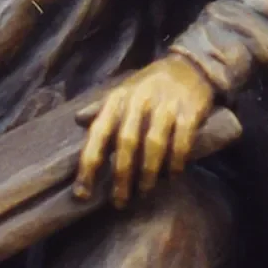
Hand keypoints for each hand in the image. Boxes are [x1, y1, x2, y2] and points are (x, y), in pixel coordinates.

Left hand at [75, 54, 219, 207]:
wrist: (190, 66)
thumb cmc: (150, 85)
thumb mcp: (123, 91)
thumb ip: (101, 108)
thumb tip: (77, 121)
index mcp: (118, 99)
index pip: (98, 134)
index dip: (89, 166)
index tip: (83, 194)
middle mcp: (139, 100)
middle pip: (126, 144)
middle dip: (122, 177)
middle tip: (120, 202)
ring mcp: (166, 105)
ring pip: (154, 145)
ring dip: (149, 173)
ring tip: (146, 191)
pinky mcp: (189, 111)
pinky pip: (181, 142)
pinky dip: (176, 162)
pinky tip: (172, 176)